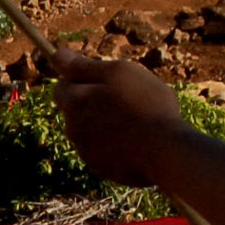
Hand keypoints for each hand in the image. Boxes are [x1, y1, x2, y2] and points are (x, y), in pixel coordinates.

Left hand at [53, 52, 185, 187]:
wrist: (166, 151)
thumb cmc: (145, 105)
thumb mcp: (118, 73)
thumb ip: (84, 65)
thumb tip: (58, 53)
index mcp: (74, 103)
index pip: (62, 86)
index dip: (80, 80)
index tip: (103, 79)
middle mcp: (73, 130)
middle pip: (74, 111)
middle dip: (91, 104)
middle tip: (123, 99)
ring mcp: (87, 153)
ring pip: (89, 132)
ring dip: (103, 125)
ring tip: (134, 121)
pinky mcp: (103, 170)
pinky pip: (103, 152)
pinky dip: (114, 145)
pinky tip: (136, 141)